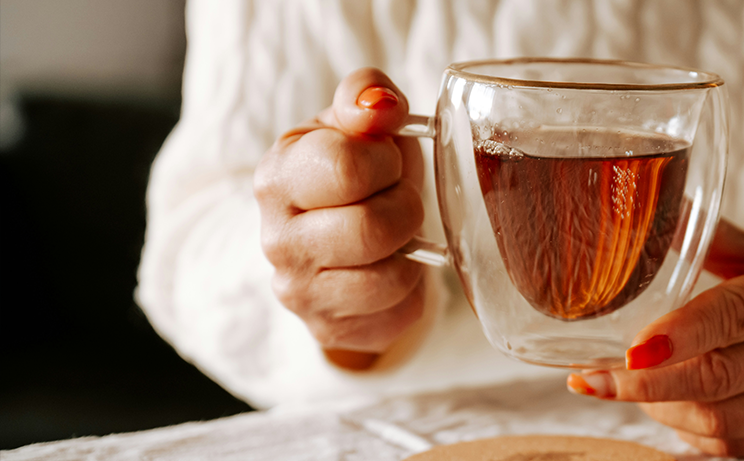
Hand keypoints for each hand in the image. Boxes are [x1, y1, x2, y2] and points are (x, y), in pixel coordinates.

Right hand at [254, 68, 426, 369]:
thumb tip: (379, 106)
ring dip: (411, 251)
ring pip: (391, 278)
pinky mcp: (330, 330)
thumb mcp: (358, 121)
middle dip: (406, 208)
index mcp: (278, 176)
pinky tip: (392, 267)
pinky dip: (412, 290)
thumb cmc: (356, 168)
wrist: (338, 231)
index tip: (386, 162)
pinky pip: (399, 314)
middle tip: (400, 199)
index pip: (345, 167)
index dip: (386, 161)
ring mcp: (299, 292)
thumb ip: (367, 95)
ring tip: (397, 233)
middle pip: (371, 229)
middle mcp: (277, 240)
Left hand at [566, 221, 743, 456]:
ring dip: (661, 409)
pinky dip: (688, 431)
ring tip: (623, 388)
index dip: (680, 334)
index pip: (734, 314)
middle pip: (718, 378)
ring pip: (720, 421)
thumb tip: (659, 212)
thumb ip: (716, 240)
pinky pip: (733, 448)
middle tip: (591, 379)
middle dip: (645, 385)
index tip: (630, 348)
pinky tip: (666, 408)